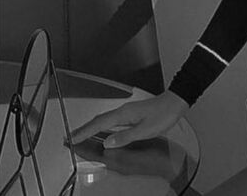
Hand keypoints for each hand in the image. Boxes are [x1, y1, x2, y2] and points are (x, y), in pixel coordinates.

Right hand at [68, 91, 189, 148]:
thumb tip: (108, 143)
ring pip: (104, 120)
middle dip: (83, 129)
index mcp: (124, 114)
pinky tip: (102, 130)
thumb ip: (125, 137)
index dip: (85, 132)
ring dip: (91, 127)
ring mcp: (127, 111)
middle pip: (98, 120)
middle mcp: (123, 111)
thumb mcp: (145, 130)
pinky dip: (102, 125)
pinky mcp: (132, 113)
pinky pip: (111, 120)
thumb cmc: (163, 114)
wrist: (176, 102)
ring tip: (81, 135)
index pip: (99, 124)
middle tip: (70, 137)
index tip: (72, 138)